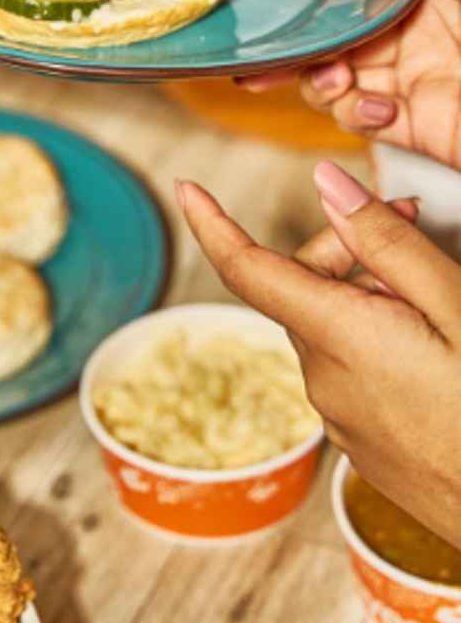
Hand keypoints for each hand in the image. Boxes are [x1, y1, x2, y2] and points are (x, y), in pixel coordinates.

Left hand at [177, 162, 460, 547]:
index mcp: (340, 336)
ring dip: (366, 294)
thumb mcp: (456, 308)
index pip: (246, 269)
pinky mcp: (359, 439)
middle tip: (415, 220)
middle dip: (346, 246)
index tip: (188, 189)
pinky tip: (430, 347)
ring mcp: (338, 415)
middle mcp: (323, 377)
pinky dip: (374, 338)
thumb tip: (327, 184)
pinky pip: (348, 368)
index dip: (211, 223)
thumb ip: (387, 243)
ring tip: (436, 300)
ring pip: (329, 326)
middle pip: (301, 286)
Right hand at [244, 0, 460, 167]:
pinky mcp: (419, 128)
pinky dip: (357, 114)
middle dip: (303, 50)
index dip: (319, 2)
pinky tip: (379, 107)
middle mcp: (419, 36)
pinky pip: (365, 119)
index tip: (279, 11)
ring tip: (337, 82)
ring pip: (340, 82)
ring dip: (324, 83)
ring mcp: (416, 83)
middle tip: (270, 61)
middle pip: (340, 40)